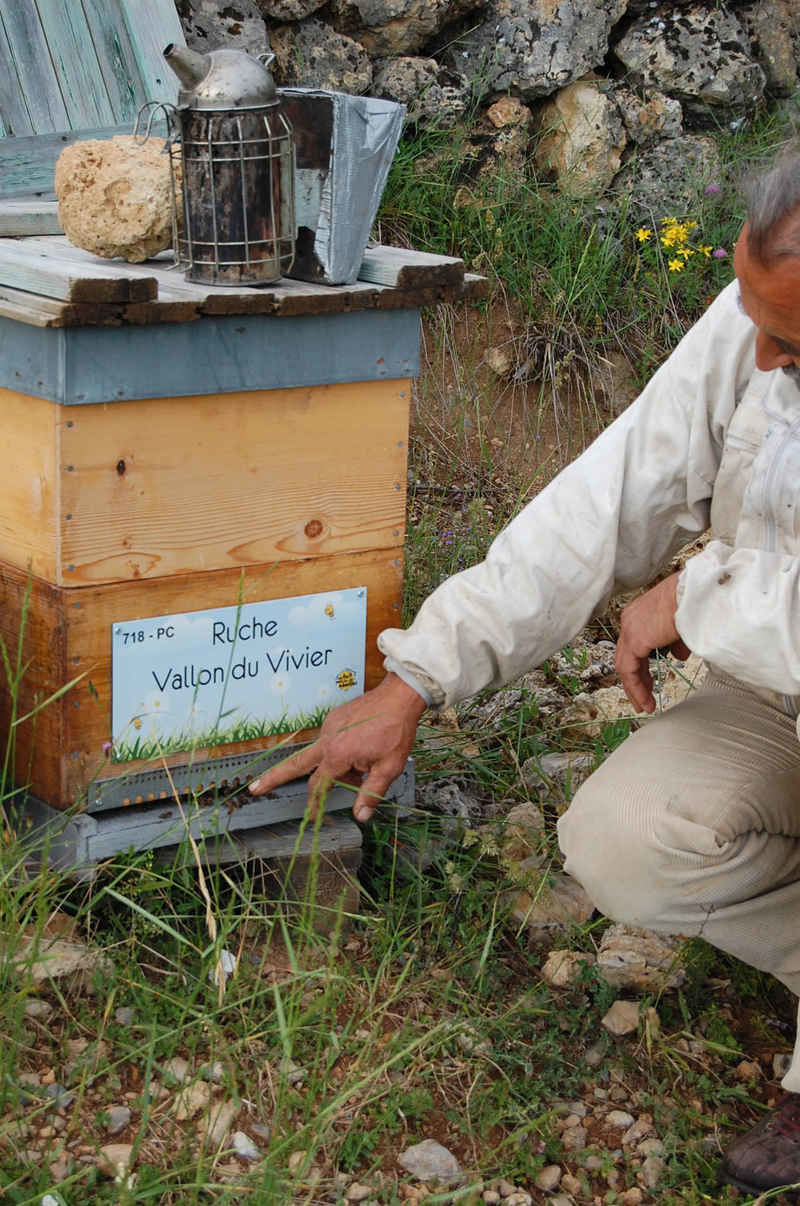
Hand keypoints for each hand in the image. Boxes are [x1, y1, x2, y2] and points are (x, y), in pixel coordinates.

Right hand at [248, 672, 426, 822]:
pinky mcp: (334, 718)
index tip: (309, 817)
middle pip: (295, 764)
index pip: (318, 786)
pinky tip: (363, 749)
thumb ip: (371, 793)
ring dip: (335, 767)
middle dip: (273, 777)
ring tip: (366, 764)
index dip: (314, 805)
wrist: (398, 697)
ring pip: (323, 755)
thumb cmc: (395, 731)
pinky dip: (340, 752)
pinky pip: (331, 741)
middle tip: (254, 788)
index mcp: (337, 754)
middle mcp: (327, 739)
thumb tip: (360, 817)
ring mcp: (328, 726)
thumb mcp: (389, 768)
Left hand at [615, 572, 690, 712]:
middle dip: (636, 680)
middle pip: (627, 656)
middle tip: (642, 698)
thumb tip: (678, 655)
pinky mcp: (634, 639)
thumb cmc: (697, 601)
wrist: (698, 593)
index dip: (641, 666)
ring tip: (644, 705)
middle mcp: (631, 619)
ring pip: (625, 665)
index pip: (634, 645)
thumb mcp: (685, 625)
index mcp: (641, 613)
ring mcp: (630, 628)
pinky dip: (636, 687)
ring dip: (635, 688)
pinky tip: (645, 701)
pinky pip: (629, 670)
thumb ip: (677, 642)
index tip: (648, 682)